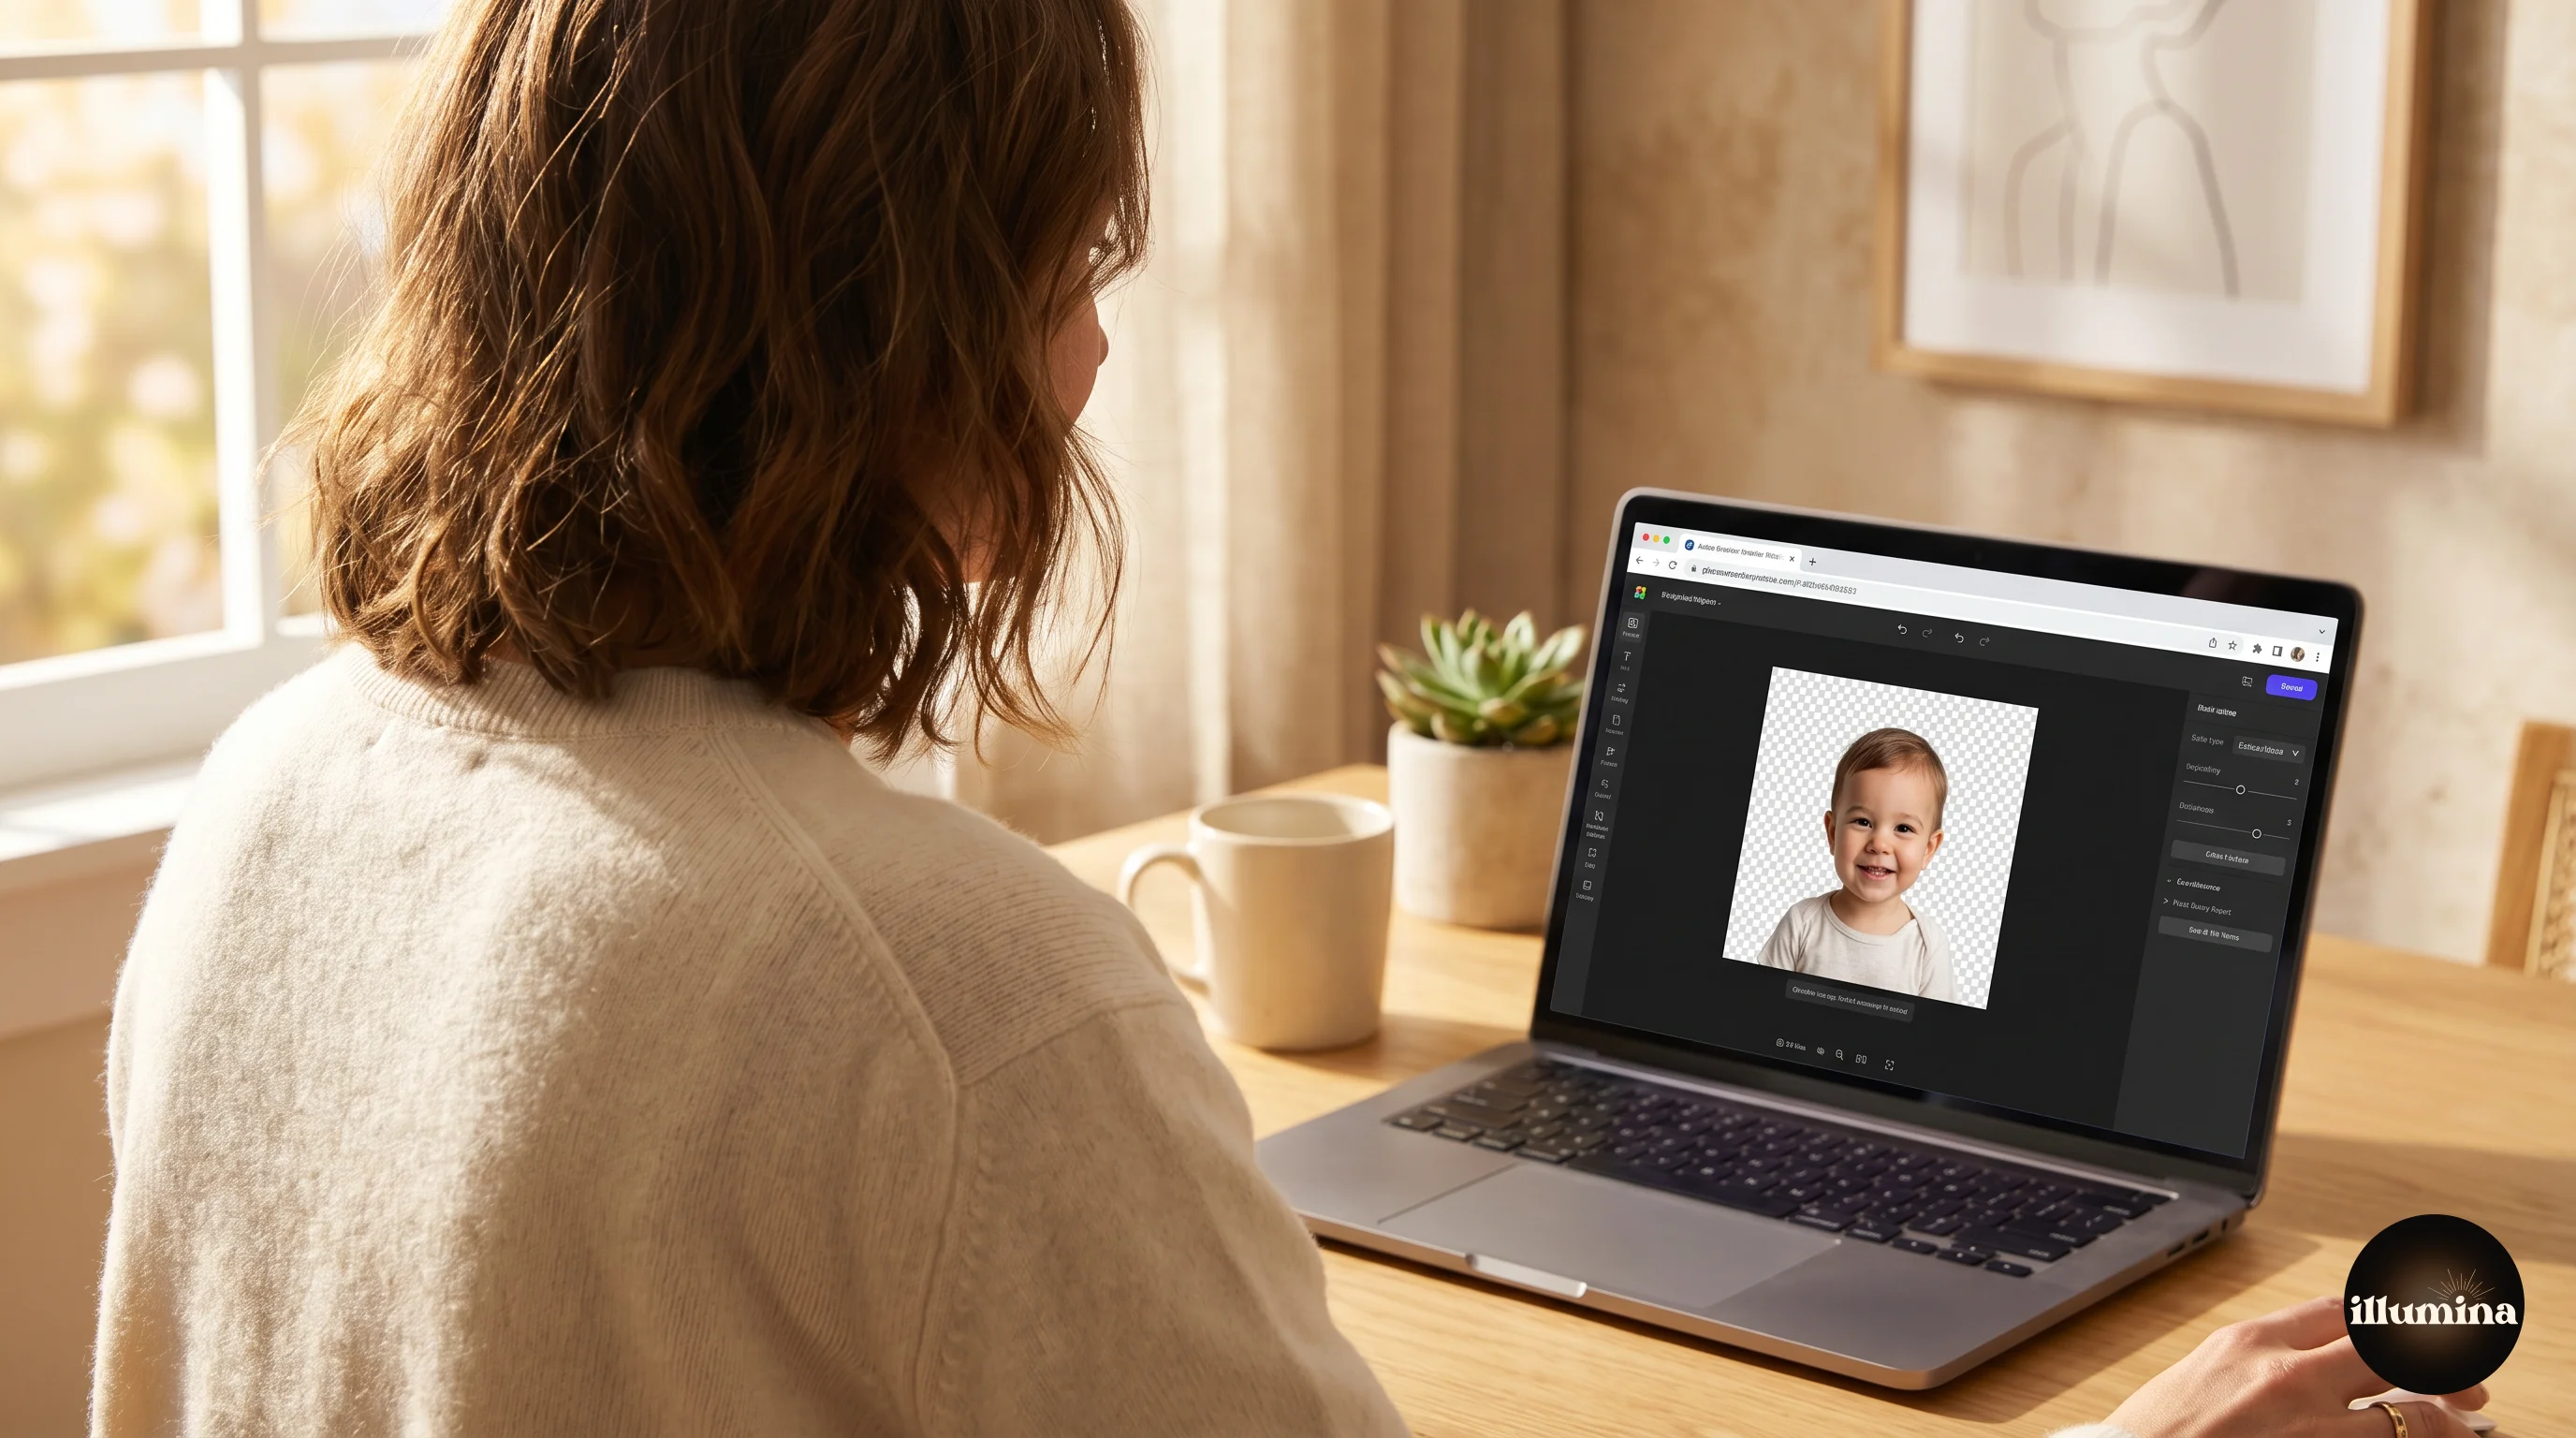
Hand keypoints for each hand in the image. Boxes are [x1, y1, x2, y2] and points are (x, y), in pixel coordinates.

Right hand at [2106, 1296, 2488, 1437]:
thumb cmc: (2152, 1435)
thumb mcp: (2200, 1376)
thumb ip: (2257, 1363)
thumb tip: (2312, 1363)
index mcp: (2251, 1342)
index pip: (2345, 1311)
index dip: (2395, 1317)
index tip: (2423, 1327)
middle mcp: (2286, 1375)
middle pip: (2390, 1348)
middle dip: (2441, 1361)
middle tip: (2469, 1381)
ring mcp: (2306, 1428)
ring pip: (2406, 1415)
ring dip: (2445, 1422)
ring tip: (2467, 1426)